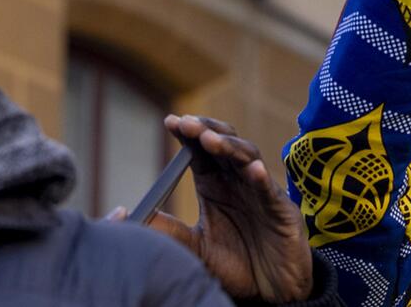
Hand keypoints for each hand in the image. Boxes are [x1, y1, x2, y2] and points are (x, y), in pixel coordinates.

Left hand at [118, 115, 312, 302]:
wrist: (269, 289)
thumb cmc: (236, 264)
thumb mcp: (196, 247)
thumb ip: (169, 230)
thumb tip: (130, 215)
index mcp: (215, 184)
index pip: (200, 151)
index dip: (187, 134)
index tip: (170, 122)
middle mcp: (236, 180)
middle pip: (223, 143)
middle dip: (205, 130)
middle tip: (187, 123)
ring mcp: (259, 191)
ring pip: (246, 156)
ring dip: (229, 146)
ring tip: (210, 139)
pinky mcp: (280, 208)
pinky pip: (269, 189)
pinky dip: (260, 178)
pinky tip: (253, 170)